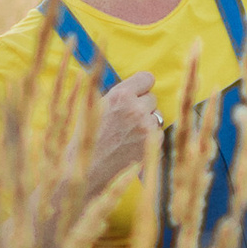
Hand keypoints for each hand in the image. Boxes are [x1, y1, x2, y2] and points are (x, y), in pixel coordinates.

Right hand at [79, 74, 163, 203]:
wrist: (88, 169)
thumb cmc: (87, 138)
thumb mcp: (94, 106)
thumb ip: (116, 94)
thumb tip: (133, 86)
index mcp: (120, 95)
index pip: (147, 78)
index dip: (141, 86)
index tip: (137, 92)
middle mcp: (136, 109)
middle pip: (152, 98)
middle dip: (142, 106)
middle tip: (126, 119)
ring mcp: (146, 127)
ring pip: (157, 116)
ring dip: (147, 122)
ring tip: (127, 133)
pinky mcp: (152, 144)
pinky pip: (159, 133)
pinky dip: (149, 138)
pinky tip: (132, 144)